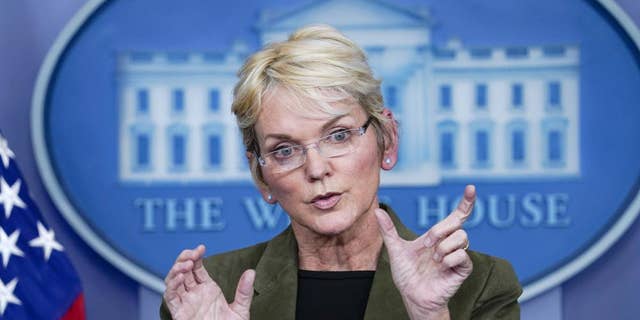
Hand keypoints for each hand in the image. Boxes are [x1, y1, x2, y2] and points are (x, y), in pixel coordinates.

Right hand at [163, 245, 254, 319]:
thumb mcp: (241, 310)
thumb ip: (244, 291)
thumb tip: (251, 272)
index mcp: (208, 290)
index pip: (197, 268)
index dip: (196, 256)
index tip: (201, 248)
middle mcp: (195, 294)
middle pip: (183, 271)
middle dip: (184, 258)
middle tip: (192, 253)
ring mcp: (186, 303)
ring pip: (174, 281)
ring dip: (176, 269)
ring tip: (186, 263)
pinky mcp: (179, 313)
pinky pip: (170, 297)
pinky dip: (171, 285)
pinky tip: (179, 276)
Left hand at [375, 185, 475, 319]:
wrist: (412, 296)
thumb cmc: (407, 274)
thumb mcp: (396, 249)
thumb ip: (388, 230)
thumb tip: (377, 212)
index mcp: (438, 236)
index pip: (457, 216)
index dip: (466, 202)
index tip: (471, 187)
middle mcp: (449, 243)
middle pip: (457, 224)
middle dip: (440, 230)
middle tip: (427, 243)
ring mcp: (457, 256)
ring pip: (462, 237)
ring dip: (444, 247)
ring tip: (434, 259)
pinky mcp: (462, 269)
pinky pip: (462, 255)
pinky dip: (449, 258)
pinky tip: (440, 266)